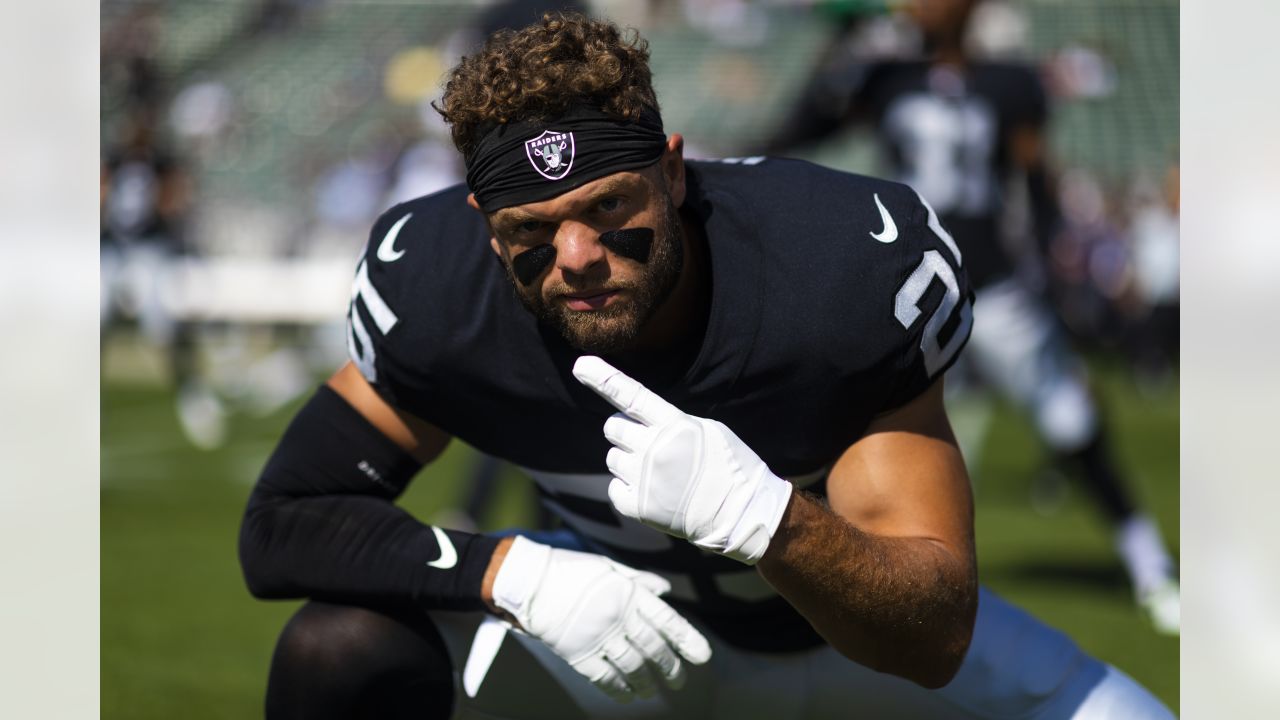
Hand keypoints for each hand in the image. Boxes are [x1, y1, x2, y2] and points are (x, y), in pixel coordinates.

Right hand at [491, 535, 711, 701]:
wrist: (529, 582)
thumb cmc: (569, 570)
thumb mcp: (608, 567)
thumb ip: (639, 581)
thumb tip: (664, 590)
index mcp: (629, 593)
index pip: (667, 621)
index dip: (687, 640)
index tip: (702, 656)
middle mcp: (619, 617)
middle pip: (653, 648)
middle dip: (670, 667)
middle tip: (679, 680)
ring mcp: (599, 637)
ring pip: (633, 666)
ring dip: (646, 682)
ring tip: (652, 691)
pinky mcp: (578, 654)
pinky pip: (605, 677)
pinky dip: (618, 689)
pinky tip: (627, 694)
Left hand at [573, 356, 793, 564]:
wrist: (740, 514)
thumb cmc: (727, 466)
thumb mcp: (706, 430)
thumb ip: (669, 421)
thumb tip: (633, 417)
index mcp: (676, 425)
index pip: (632, 396)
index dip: (604, 379)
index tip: (581, 365)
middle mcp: (655, 450)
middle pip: (613, 427)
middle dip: (625, 431)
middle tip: (650, 444)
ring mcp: (645, 479)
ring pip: (612, 458)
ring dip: (628, 460)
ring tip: (658, 472)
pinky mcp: (638, 507)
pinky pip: (614, 488)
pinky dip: (628, 489)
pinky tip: (654, 493)